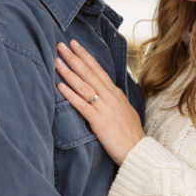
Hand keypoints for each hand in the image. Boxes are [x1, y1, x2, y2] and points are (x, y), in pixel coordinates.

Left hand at [56, 40, 145, 164]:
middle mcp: (110, 96)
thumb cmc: (130, 133)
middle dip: (74, 58)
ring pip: (84, 85)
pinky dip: (70, 95)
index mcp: (115, 93)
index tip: (75, 45)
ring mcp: (104, 108)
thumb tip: (105, 92)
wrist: (138, 151)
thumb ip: (114, 99)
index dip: (86, 56)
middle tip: (61, 45)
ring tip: (57, 61)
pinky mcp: (99, 121)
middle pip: (89, 73)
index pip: (98, 70)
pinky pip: (82, 105)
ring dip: (69, 72)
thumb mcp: (125, 110)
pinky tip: (59, 86)